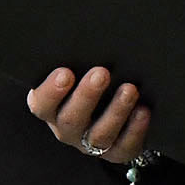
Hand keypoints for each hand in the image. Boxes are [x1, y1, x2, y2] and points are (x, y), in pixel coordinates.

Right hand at [27, 65, 150, 165]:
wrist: (110, 111)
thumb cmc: (86, 82)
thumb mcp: (76, 72)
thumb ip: (76, 62)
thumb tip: (86, 32)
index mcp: (51, 108)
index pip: (41, 104)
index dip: (51, 91)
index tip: (65, 73)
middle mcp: (67, 128)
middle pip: (71, 119)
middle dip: (87, 96)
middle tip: (101, 73)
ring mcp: (91, 144)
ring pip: (100, 135)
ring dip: (115, 111)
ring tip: (129, 89)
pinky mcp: (116, 153)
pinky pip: (125, 145)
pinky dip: (135, 129)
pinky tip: (143, 110)